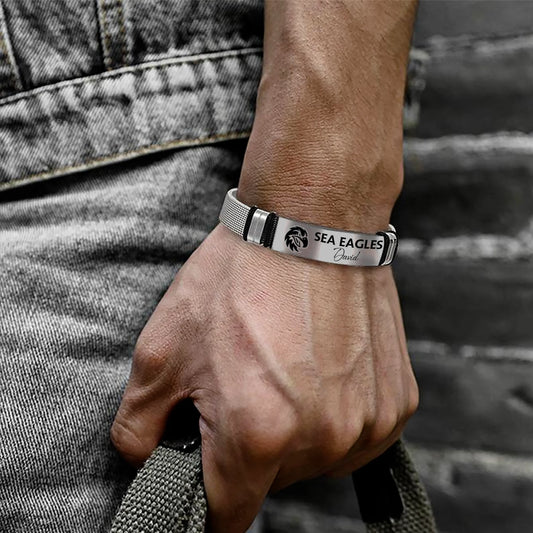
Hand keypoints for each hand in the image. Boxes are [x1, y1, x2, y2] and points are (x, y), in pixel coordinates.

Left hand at [111, 222, 418, 532]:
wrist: (311, 225)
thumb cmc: (240, 278)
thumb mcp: (162, 347)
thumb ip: (139, 425)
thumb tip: (146, 459)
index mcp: (258, 432)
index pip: (227, 514)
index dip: (208, 495)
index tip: (207, 469)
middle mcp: (322, 438)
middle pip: (272, 483)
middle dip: (250, 449)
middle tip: (244, 387)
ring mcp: (367, 422)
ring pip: (316, 461)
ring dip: (296, 433)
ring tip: (286, 371)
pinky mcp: (396, 403)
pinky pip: (355, 436)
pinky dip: (334, 415)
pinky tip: (322, 370)